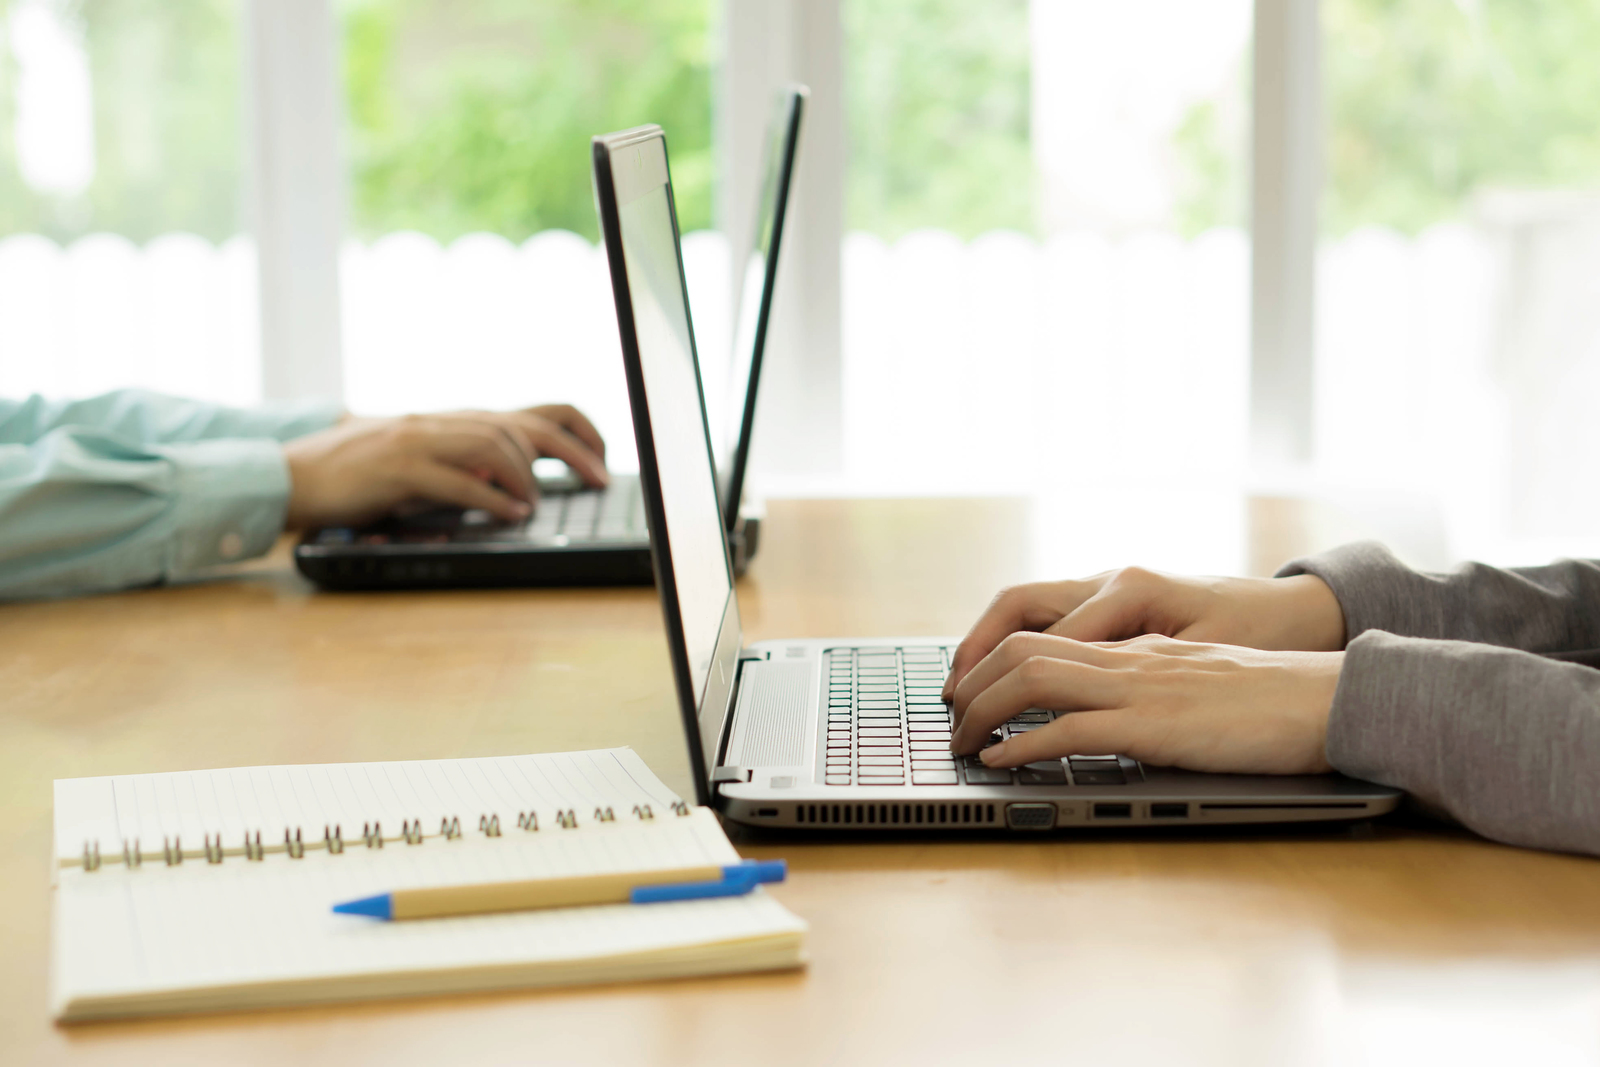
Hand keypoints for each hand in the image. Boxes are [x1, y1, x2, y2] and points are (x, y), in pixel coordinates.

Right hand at [282, 405, 606, 527]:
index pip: (533, 412)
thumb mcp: (425, 465)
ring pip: (494, 445)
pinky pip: (456, 478)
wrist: (293, 473)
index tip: (601, 459)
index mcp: (455, 421)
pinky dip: (491, 497)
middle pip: (524, 425)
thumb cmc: (362, 475)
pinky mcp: (397, 467)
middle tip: (597, 480)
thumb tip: (517, 486)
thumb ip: (467, 467)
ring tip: (539, 505)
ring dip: (528, 477)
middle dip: (572, 451)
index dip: (576, 430)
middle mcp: (443, 422)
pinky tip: (510, 512)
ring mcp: (419, 440)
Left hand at [948, 632, 1342, 774]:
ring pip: (1034, 677)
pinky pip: (1072, 728)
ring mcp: (1140, 687)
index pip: (1042, 632)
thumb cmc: (1275, 699)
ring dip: (984, 710)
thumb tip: (1113, 715)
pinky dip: (1025, 744)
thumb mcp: (1198, 682)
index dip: (992, 658)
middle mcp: (1129, 656)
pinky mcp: (1156, 724)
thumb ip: (1151, 688)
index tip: (967, 690)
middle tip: (949, 718)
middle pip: (1022, 646)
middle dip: (971, 681)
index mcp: (1137, 646)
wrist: (1330, 698)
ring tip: (961, 742)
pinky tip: (1002, 761)